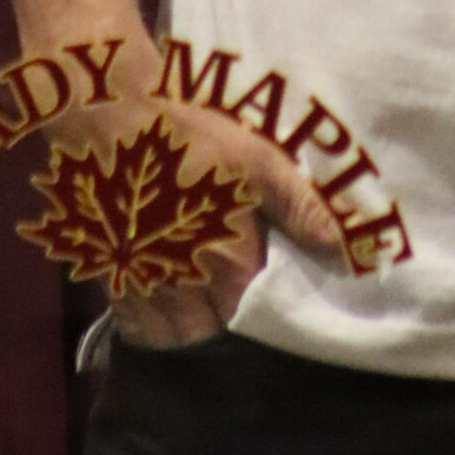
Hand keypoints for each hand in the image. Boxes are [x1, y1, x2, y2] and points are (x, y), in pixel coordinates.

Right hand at [30, 35, 341, 348]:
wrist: (109, 119)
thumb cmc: (190, 135)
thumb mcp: (256, 159)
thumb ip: (299, 208)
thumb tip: (344, 250)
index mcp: (228, 263)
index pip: (258, 305)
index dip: (265, 291)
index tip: (265, 269)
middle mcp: (187, 289)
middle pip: (217, 326)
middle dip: (228, 308)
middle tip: (232, 275)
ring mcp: (145, 290)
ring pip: (177, 335)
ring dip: (192, 321)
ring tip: (201, 290)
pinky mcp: (111, 281)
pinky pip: (139, 327)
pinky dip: (154, 323)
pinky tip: (164, 297)